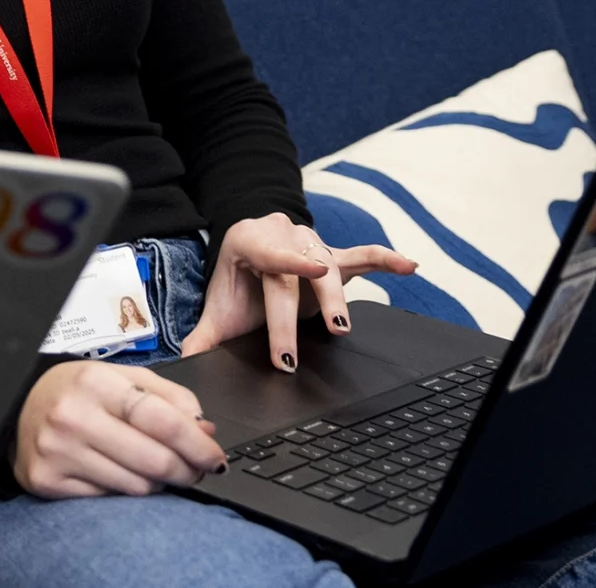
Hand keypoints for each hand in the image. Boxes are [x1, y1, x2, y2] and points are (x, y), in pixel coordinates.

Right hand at [13, 360, 227, 497]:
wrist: (17, 406)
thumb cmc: (77, 391)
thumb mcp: (121, 377)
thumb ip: (168, 398)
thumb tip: (205, 431)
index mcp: (95, 382)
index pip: (162, 420)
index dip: (197, 444)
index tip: (214, 457)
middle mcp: (73, 417)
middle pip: (155, 461)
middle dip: (186, 471)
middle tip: (193, 470)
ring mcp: (58, 452)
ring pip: (136, 487)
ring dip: (157, 483)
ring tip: (150, 468)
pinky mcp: (47, 481)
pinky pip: (108, 500)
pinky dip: (123, 491)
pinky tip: (118, 474)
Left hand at [179, 213, 415, 371]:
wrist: (250, 250)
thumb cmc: (238, 282)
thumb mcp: (220, 304)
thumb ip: (204, 335)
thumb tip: (185, 362)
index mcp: (248, 240)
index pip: (270, 253)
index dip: (289, 261)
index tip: (310, 271)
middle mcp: (283, 234)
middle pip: (297, 273)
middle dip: (299, 313)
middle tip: (300, 347)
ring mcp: (312, 242)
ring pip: (329, 267)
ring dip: (338, 297)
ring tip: (341, 325)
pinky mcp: (335, 254)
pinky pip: (362, 256)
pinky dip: (386, 261)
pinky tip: (410, 266)